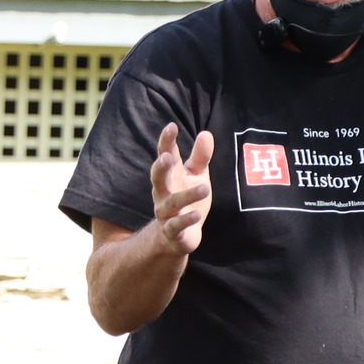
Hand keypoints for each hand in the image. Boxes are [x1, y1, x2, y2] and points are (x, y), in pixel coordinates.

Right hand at [150, 122, 214, 256]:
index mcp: (170, 176)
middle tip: (166, 157)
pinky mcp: (172, 231)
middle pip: (157, 178)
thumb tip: (206, 133)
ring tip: (205, 187)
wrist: (176, 237)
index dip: (166, 142)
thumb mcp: (196, 176)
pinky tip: (197, 214)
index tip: (171, 127)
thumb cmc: (187, 199)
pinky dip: (186, 220)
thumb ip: (200, 157)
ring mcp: (166, 213)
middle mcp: (163, 192)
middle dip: (160, 168)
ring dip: (187, 195)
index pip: (166, 155)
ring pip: (172, 203)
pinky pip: (176, 225)